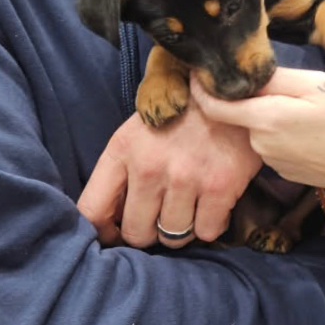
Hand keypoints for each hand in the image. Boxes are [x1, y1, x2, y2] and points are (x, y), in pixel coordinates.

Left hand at [78, 101, 261, 247]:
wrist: (232, 87)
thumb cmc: (183, 112)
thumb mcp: (140, 131)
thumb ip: (122, 171)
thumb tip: (112, 222)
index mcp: (123, 149)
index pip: (92, 210)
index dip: (103, 232)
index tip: (117, 233)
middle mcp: (149, 167)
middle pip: (136, 233)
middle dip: (149, 230)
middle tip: (163, 214)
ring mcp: (185, 178)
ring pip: (173, 237)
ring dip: (182, 227)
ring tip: (191, 203)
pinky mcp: (220, 187)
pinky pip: (208, 231)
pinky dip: (212, 223)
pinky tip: (214, 202)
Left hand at [189, 67, 324, 195]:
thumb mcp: (317, 84)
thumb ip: (275, 79)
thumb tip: (243, 72)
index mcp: (264, 119)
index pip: (213, 105)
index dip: (201, 87)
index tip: (200, 70)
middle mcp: (259, 144)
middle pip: (239, 115)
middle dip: (249, 98)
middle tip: (278, 84)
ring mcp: (270, 161)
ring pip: (257, 129)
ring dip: (269, 116)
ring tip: (302, 106)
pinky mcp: (283, 172)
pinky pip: (272, 144)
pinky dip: (281, 133)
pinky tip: (307, 129)